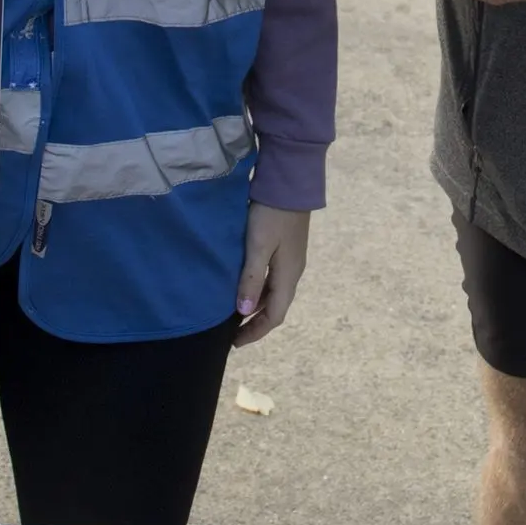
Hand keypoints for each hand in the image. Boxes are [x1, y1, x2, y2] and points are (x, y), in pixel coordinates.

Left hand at [234, 202, 310, 346]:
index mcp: (288, 276)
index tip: (234, 342)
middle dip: (256, 322)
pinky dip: (259, 288)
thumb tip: (243, 313)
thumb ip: (251, 279)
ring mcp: (291, 259)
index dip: (255, 332)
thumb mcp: (258, 246)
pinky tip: (245, 283)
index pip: (274, 315)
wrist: (290, 182)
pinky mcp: (286, 247)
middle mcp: (293, 271)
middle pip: (276, 306)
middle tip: (232, 332)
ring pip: (274, 292)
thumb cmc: (271, 214)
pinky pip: (273, 278)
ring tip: (234, 311)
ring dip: (256, 305)